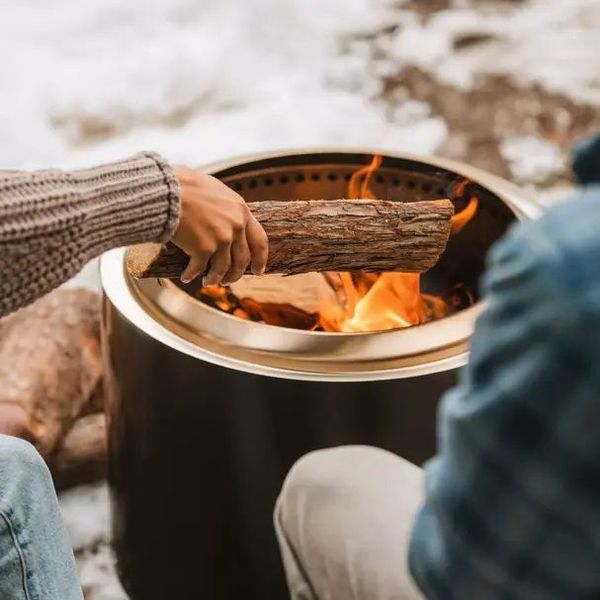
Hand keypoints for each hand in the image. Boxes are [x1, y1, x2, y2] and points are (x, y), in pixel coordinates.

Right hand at [171, 166, 267, 285]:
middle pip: (242, 260)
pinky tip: (186, 277)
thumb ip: (228, 208)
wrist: (166, 189)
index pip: (260, 240)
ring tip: (207, 282)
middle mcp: (236, 226)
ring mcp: (221, 238)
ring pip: (223, 269)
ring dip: (214, 278)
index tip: (258, 271)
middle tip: (227, 281)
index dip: (260, 259)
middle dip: (234, 274)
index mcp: (241, 211)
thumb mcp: (217, 192)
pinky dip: (192, 275)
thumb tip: (231, 223)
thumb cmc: (186, 186)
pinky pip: (199, 269)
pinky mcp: (203, 248)